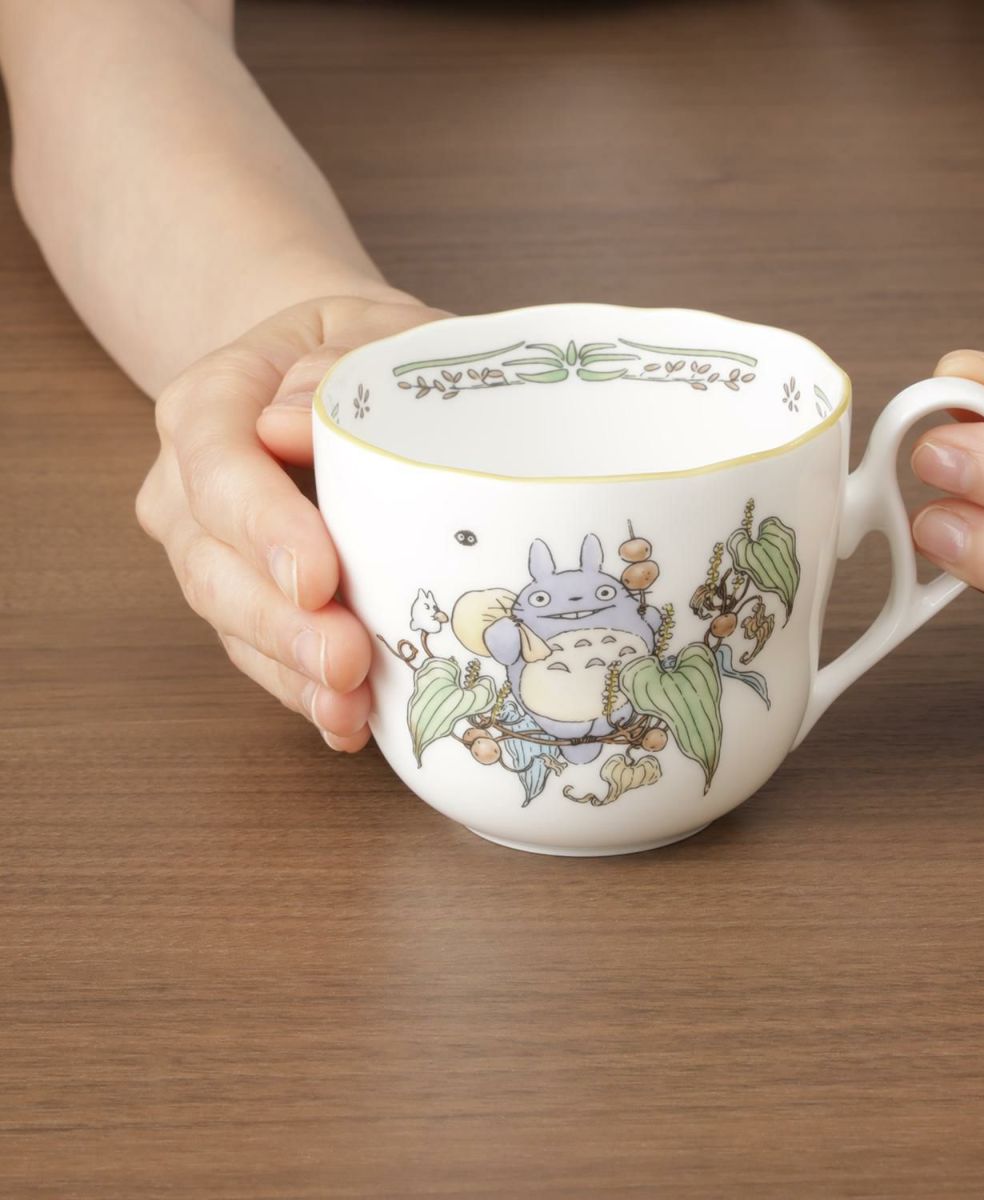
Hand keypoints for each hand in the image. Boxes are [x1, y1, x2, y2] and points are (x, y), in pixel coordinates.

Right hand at [135, 293, 447, 748]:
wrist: (331, 379)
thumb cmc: (359, 354)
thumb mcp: (369, 328)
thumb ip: (342, 360)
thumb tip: (297, 417)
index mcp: (211, 403)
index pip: (217, 462)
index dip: (262, 525)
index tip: (318, 575)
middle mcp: (191, 483)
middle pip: (213, 563)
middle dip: (280, 624)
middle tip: (346, 660)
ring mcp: (211, 548)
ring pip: (231, 620)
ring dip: (292, 671)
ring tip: (351, 707)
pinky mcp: (247, 597)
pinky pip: (261, 653)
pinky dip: (303, 691)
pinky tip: (345, 723)